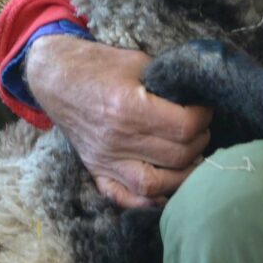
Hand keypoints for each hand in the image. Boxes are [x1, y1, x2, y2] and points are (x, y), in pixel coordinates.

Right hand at [25, 34, 211, 208]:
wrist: (57, 78)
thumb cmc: (100, 65)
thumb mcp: (138, 62)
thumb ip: (167, 82)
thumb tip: (198, 95)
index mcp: (129, 107)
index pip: (183, 126)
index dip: (203, 118)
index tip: (205, 108)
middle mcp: (117, 139)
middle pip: (176, 156)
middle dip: (199, 142)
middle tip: (202, 129)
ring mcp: (104, 160)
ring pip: (155, 185)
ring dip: (182, 175)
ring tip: (193, 157)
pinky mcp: (95, 171)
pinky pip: (124, 198)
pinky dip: (148, 200)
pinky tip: (166, 188)